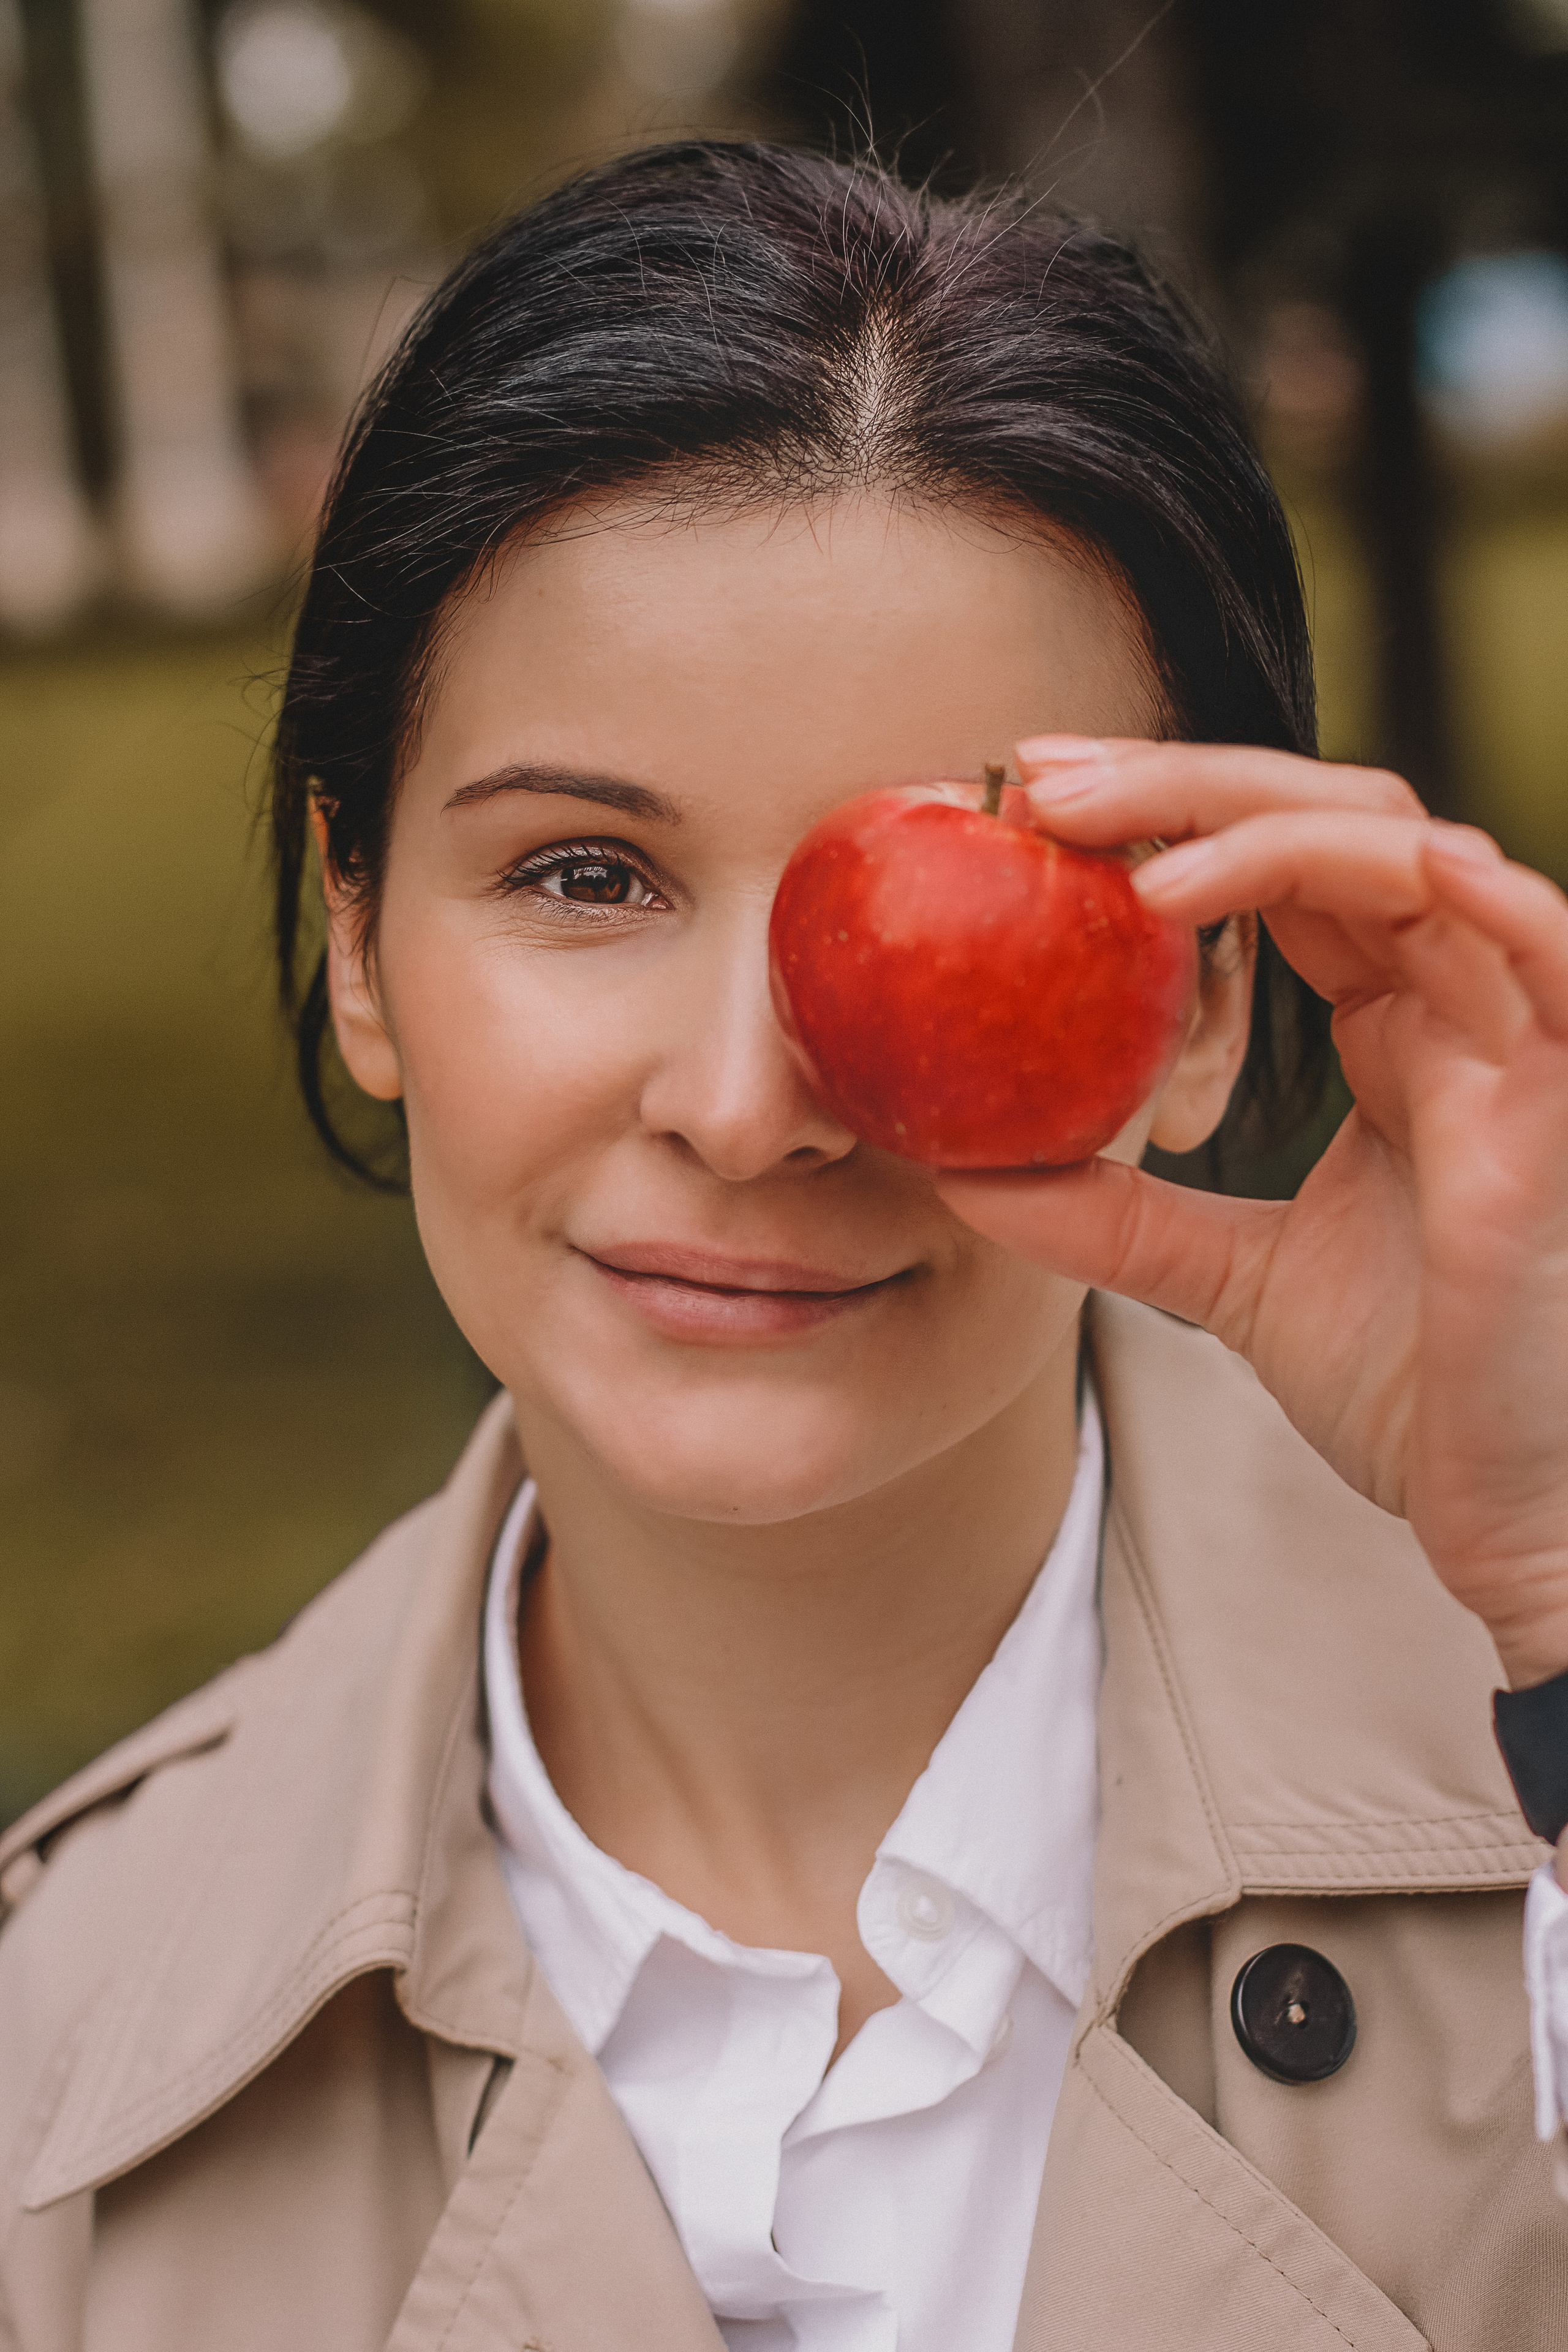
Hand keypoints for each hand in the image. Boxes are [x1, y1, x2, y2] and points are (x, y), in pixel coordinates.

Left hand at [936, 737, 1567, 1689]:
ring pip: (1403, 848)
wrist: (1518, 1516)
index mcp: (1402, 1025)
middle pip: (1329, 822)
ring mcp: (1520, 1038)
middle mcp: (1463, 1003)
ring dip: (1249, 820)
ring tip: (1105, 843)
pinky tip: (1281, 873)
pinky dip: (1437, 884)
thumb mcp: (1230, 1280)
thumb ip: (1115, 1217)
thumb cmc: (1412, 1389)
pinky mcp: (1557, 1101)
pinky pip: (1533, 940)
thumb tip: (967, 1171)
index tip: (1028, 811)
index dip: (1165, 817)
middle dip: (1178, 782)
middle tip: (1035, 781)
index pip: (1285, 866)